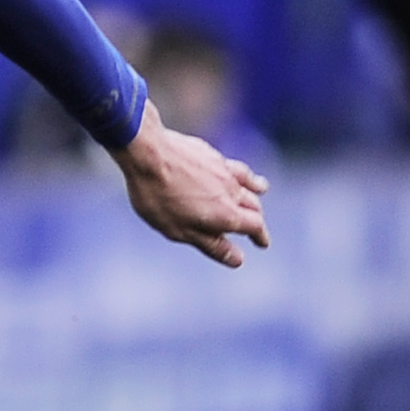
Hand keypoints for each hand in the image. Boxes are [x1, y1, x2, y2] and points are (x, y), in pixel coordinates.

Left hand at [113, 103, 270, 266]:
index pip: (255, 226)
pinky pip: (234, 166)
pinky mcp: (212, 155)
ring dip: (256, 192)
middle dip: (256, 219)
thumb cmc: (158, 195)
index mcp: (226, 214)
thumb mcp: (179, 230)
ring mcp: (223, 170)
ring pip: (248, 183)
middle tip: (257, 228)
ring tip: (261, 192)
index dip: (260, 236)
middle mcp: (231, 191)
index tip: (263, 243)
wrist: (147, 151)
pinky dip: (242, 172)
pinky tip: (235, 171)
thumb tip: (238, 259)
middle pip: (253, 206)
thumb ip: (211, 244)